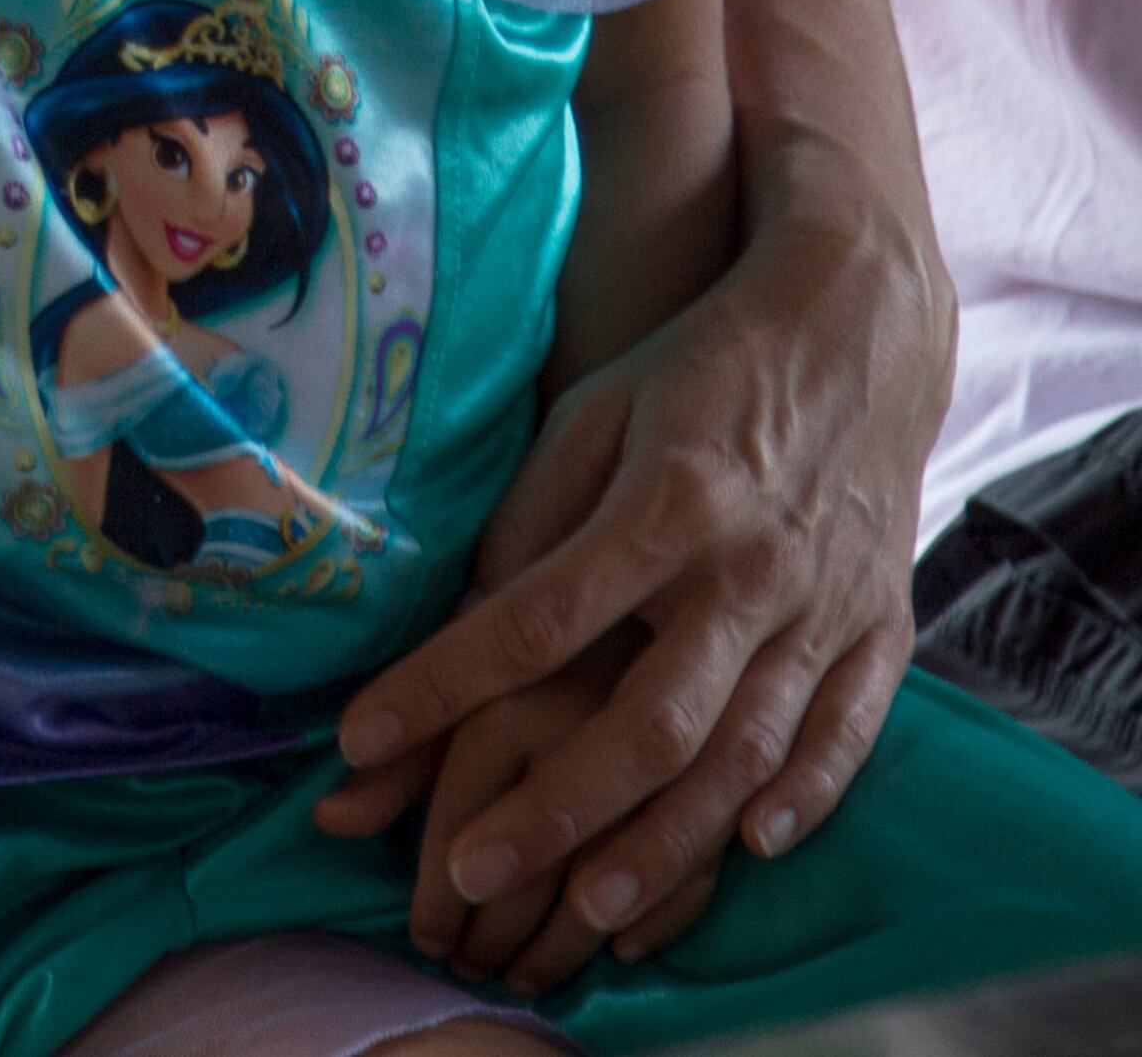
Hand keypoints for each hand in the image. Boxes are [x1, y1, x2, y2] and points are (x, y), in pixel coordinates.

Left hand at [326, 178, 940, 960]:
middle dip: (553, 810)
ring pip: (743, 755)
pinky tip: (747, 848)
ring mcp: (823, 609)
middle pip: (645, 722)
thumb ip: (537, 515)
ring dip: (667, 841)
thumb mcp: (595, 409)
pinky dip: (801, 798)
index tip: (356, 741)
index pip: (531, 619)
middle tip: (469, 874)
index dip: (440, 687)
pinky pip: (846, 735)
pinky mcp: (879, 628)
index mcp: (664, 505)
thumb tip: (468, 613)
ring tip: (592, 907)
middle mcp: (747, 572)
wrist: (850, 328)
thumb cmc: (694, 368)